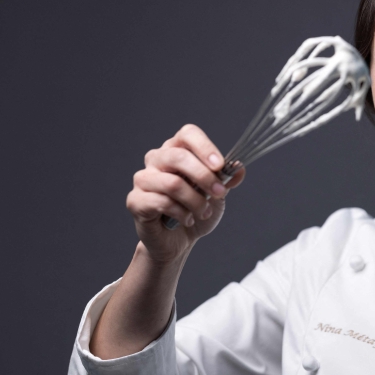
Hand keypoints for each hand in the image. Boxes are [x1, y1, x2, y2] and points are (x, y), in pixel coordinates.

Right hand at [126, 124, 245, 262]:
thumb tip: (239, 168)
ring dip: (195, 201)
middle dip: (204, 177)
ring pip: (172, 183)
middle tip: (219, 193)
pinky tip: (188, 220)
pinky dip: (182, 213)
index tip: (219, 165)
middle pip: (178, 157)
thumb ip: (226, 179)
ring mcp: (143, 179)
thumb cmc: (195, 211)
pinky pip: (161, 202)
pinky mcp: (135, 200)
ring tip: (204, 212)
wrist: (179, 240)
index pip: (187, 134)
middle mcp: (156, 159)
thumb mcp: (217, 194)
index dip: (204, 147)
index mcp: (177, 150)